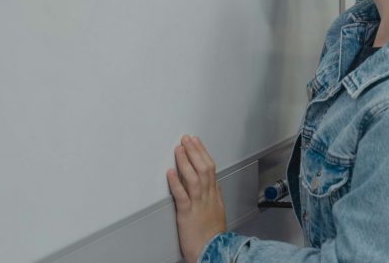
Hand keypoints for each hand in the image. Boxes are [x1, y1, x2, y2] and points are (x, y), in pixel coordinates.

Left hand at [167, 135, 226, 262]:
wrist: (212, 250)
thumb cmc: (212, 233)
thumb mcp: (218, 209)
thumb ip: (214, 193)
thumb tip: (212, 181)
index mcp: (213, 193)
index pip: (210, 166)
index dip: (202, 152)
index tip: (195, 141)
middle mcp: (207, 195)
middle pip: (202, 167)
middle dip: (194, 151)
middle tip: (186, 138)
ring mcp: (198, 203)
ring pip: (193, 177)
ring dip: (185, 161)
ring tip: (178, 149)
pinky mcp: (187, 213)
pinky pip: (182, 195)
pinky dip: (176, 182)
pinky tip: (170, 173)